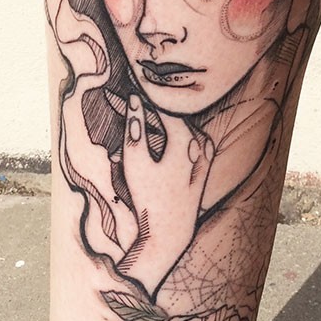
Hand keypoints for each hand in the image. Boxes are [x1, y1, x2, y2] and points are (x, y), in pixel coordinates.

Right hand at [118, 92, 214, 294]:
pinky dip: (163, 131)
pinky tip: (146, 129)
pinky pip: (182, 136)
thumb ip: (134, 129)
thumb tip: (134, 99)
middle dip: (142, 105)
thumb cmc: (150, 199)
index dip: (137, 95)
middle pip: (167, 114)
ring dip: (152, 117)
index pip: (159, 107)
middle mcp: (202, 142)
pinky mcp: (205, 160)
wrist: (170, 233)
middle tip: (114, 96)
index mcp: (187, 140)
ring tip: (127, 109)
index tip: (117, 87)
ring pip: (175, 124)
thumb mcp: (136, 164)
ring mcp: (206, 151)